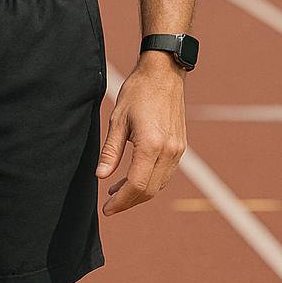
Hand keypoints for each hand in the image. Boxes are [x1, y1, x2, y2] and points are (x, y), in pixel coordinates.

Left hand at [95, 54, 186, 214]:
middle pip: (149, 190)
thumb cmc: (138, 92)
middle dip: (128, 201)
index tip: (106, 208)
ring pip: (159, 185)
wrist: (164, 74)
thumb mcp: (117, 120)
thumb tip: (101, 176)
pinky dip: (150, 182)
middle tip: (110, 203)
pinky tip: (134, 177)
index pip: (136, 185)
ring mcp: (178, 150)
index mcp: (152, 145)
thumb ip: (111, 151)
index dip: (120, 201)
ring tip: (117, 190)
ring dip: (139, 193)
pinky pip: (165, 174)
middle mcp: (169, 151)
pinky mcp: (180, 147)